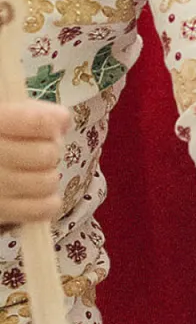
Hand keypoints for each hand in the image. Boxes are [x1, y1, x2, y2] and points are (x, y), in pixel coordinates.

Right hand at [0, 101, 67, 224]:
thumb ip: (30, 111)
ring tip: (35, 172)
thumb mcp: (3, 115)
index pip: (38, 122)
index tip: (47, 125)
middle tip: (38, 151)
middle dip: (50, 151)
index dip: (51, 123)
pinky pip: (43, 209)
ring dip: (48, 176)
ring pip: (48, 182)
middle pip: (47, 154)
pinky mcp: (2, 212)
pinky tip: (37, 193)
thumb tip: (63, 119)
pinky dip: (48, 201)